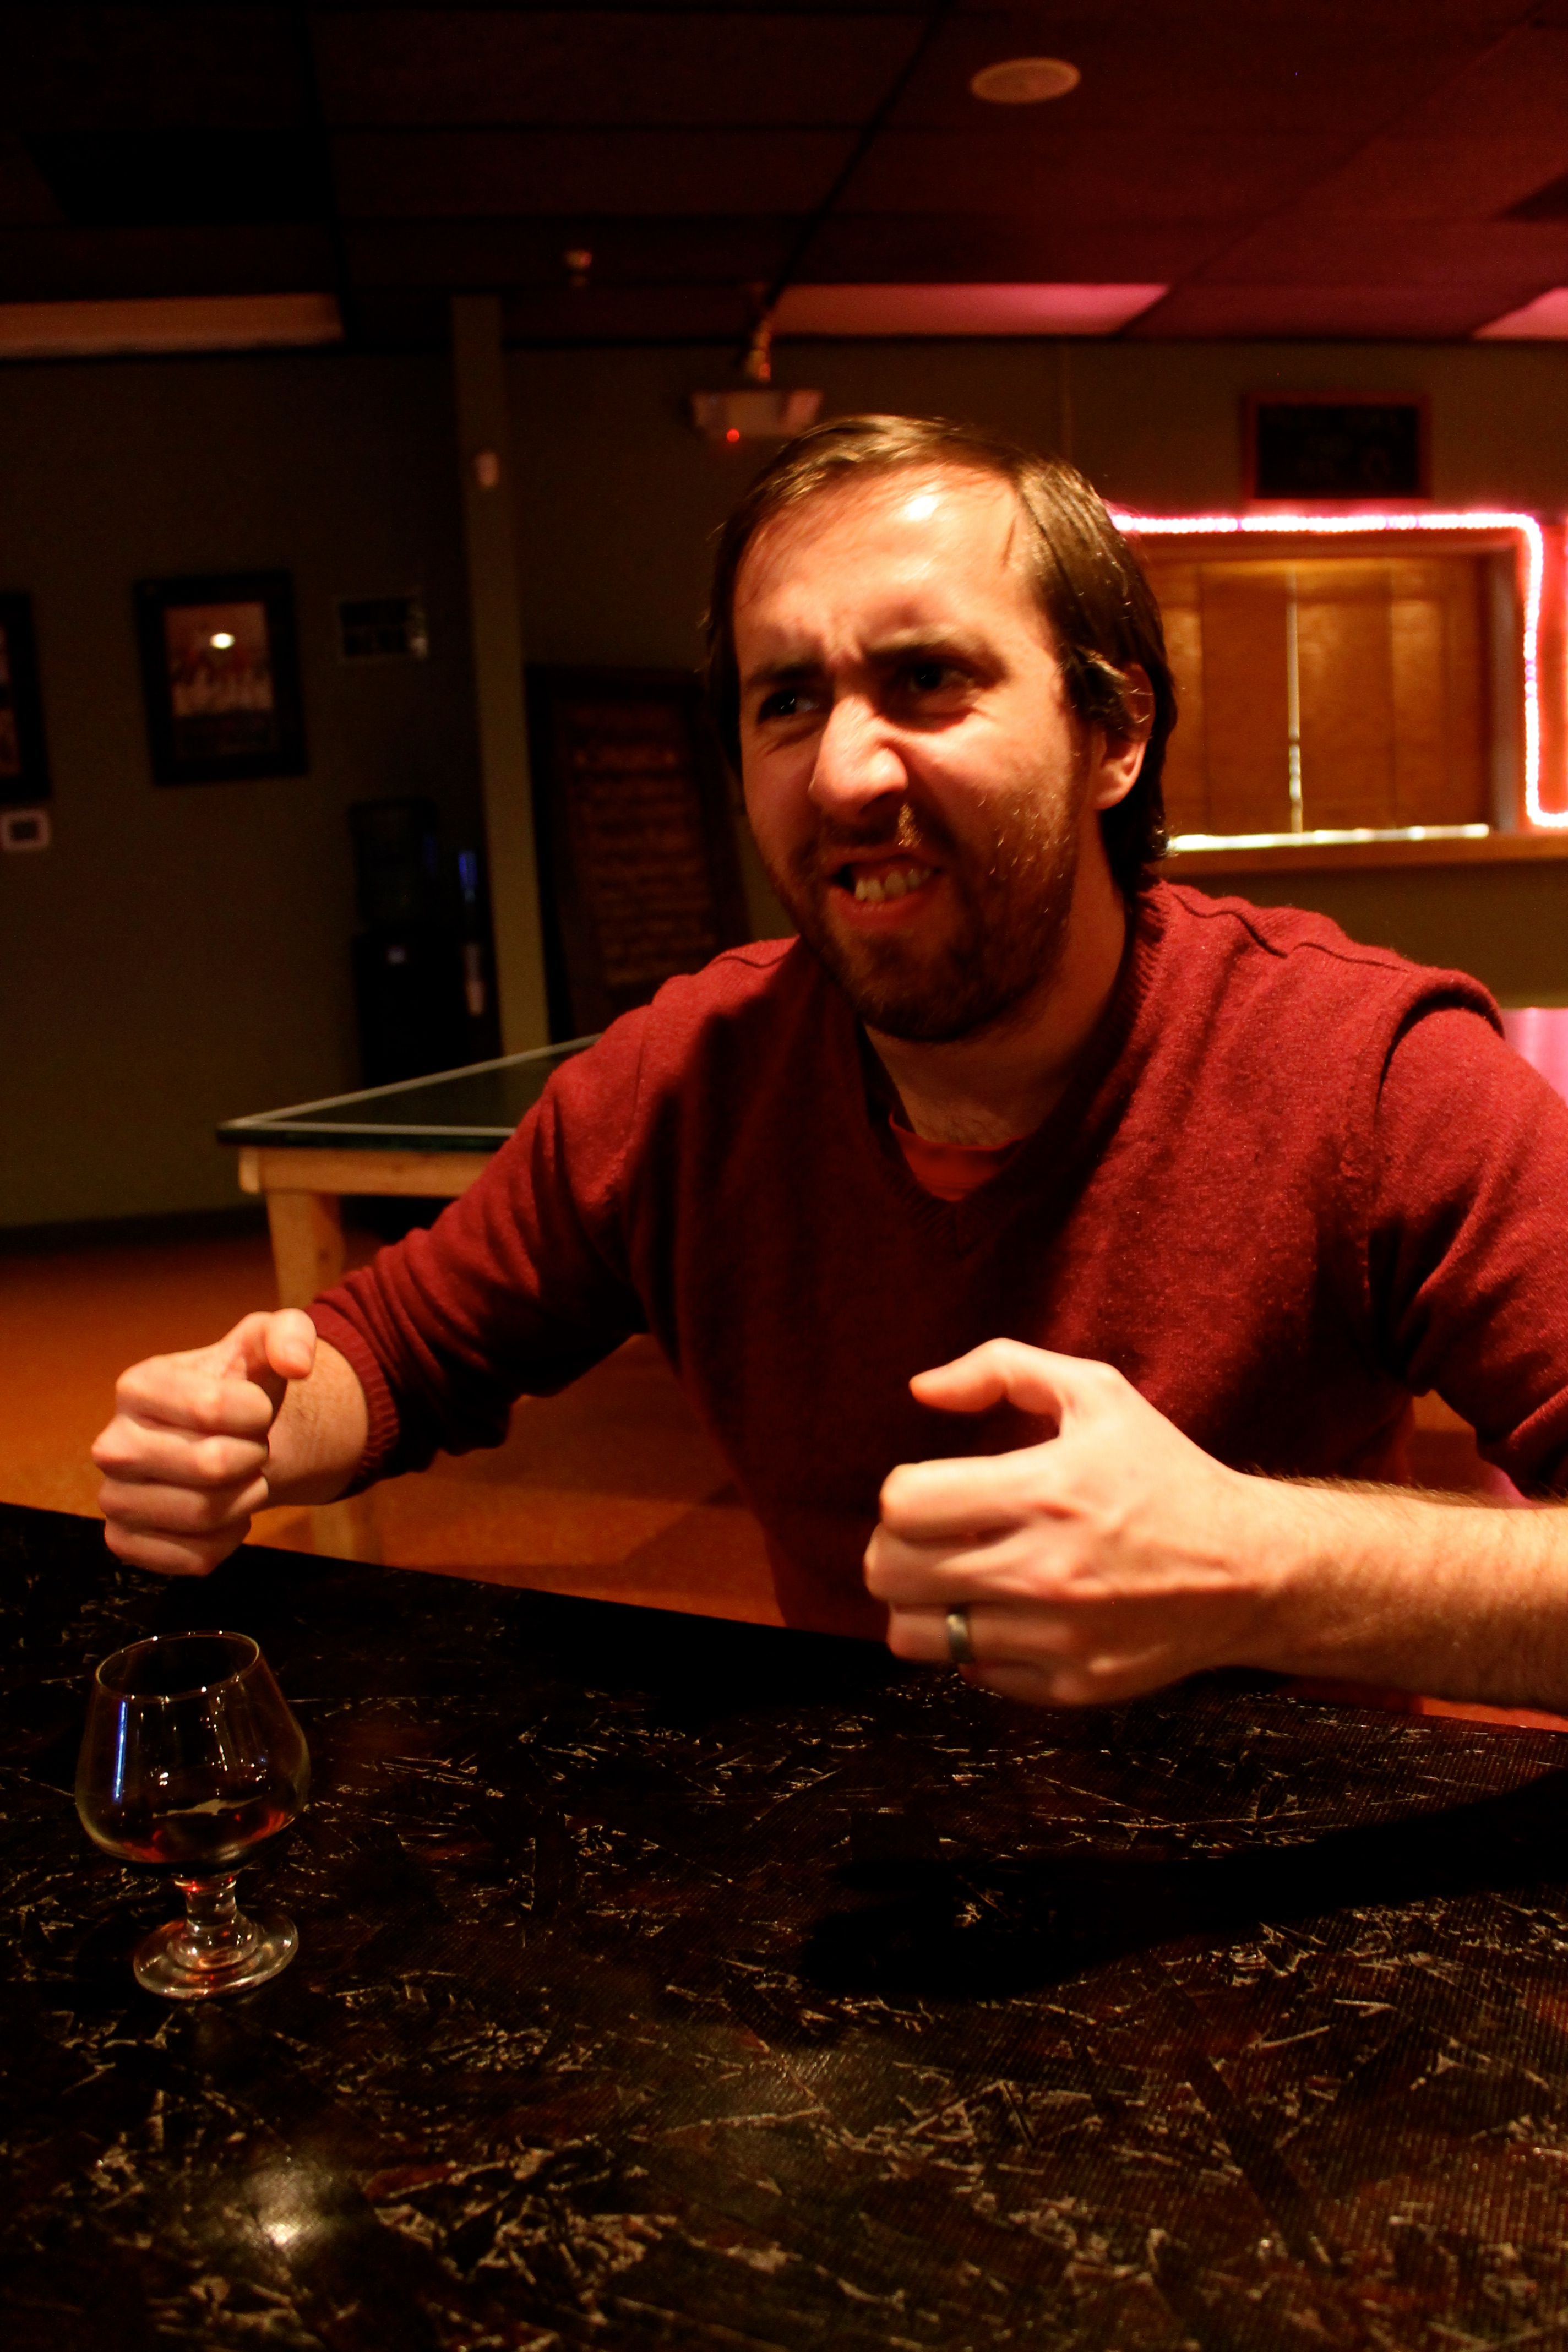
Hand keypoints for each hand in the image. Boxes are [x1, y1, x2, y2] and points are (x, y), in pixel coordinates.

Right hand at [93, 1311, 317, 1576]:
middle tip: (253, 1449)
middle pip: (210, 1466)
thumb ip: (290, 1333)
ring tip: (242, 1479)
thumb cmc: (242, 1388)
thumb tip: (297, 1361)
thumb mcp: (266, 1343)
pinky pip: (193, 1559)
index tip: (257, 1409)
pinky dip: (228, 1541)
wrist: (226, 1440)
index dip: (256, 1413)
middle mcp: (112, 1444)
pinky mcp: (126, 1542)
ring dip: (245, 1499)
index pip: (212, 1407)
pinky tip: (227, 1514)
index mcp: (137, 1386)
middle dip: (253, 1458)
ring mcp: (114, 1498)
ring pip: (204, 1515)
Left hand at [864, 1340, 1275, 1705]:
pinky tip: (1007, 1615)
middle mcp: (1045, 1571)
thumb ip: (1002, 1369)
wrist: (1251, 1568)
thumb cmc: (1166, 1474)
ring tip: (954, 1581)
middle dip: (895, 1549)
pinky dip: (974, 1646)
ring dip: (921, 1604)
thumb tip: (921, 1389)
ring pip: (914, 1635)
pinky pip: (971, 1673)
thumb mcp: (1097, 1393)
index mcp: (1044, 1490)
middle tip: (928, 1540)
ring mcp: (1056, 1638)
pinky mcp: (1070, 1686)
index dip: (903, 1495)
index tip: (932, 1493)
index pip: (903, 1504)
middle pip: (891, 1572)